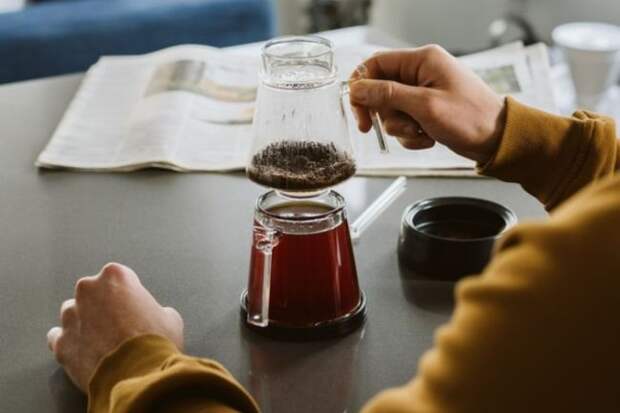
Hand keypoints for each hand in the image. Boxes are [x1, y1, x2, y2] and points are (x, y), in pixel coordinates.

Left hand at [47, 263, 183, 390]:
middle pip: (92, 292)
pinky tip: (85, 352)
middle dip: (103, 305)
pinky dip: (70, 342)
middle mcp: (88, 290)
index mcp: (115, 276)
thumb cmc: (156, 342)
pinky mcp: (60, 342)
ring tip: (103, 342)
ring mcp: (70, 316)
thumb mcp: (170, 318)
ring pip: (73, 313)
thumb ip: (155, 309)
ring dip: (84, 323)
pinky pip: (59, 337)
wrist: (139, 375)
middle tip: (120, 324)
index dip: (129, 293)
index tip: (134, 306)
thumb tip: (152, 317)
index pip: (119, 276)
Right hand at [349, 45, 505, 163]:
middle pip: (381, 90)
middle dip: (384, 114)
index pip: (376, 64)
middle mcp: (421, 72)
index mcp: (423, 60)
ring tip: (421, 133)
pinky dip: (411, 135)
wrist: (497, 140)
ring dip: (400, 128)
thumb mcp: (424, 106)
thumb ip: (387, 95)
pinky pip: (404, 123)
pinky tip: (428, 138)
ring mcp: (424, 92)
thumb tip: (357, 88)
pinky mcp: (426, 110)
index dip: (361, 86)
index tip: (358, 110)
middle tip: (377, 130)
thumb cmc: (471, 118)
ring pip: (391, 111)